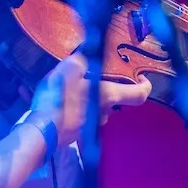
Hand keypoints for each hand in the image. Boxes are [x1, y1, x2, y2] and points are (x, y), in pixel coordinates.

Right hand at [29, 54, 151, 148]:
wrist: (42, 130)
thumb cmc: (61, 98)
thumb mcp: (70, 68)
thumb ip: (82, 59)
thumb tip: (87, 54)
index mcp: (109, 95)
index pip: (139, 94)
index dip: (145, 85)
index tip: (141, 78)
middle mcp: (105, 112)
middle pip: (114, 99)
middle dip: (106, 87)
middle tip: (92, 75)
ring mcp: (91, 125)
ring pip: (97, 107)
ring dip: (89, 98)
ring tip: (71, 87)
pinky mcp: (77, 132)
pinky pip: (82, 116)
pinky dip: (76, 108)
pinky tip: (61, 101)